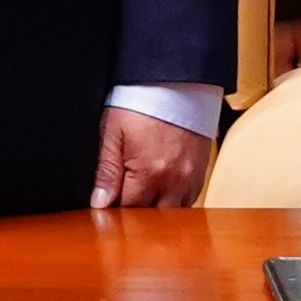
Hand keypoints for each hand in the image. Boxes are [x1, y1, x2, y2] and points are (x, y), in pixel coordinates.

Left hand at [90, 107, 208, 208]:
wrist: (177, 82)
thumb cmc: (142, 102)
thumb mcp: (113, 131)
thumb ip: (106, 170)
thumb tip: (99, 202)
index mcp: (148, 173)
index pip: (127, 211)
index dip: (112, 211)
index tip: (104, 206)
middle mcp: (173, 182)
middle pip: (151, 217)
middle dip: (134, 217)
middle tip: (120, 202)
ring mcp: (190, 179)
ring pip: (171, 213)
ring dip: (155, 211)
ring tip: (140, 196)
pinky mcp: (200, 174)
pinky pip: (188, 201)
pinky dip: (173, 202)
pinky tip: (160, 191)